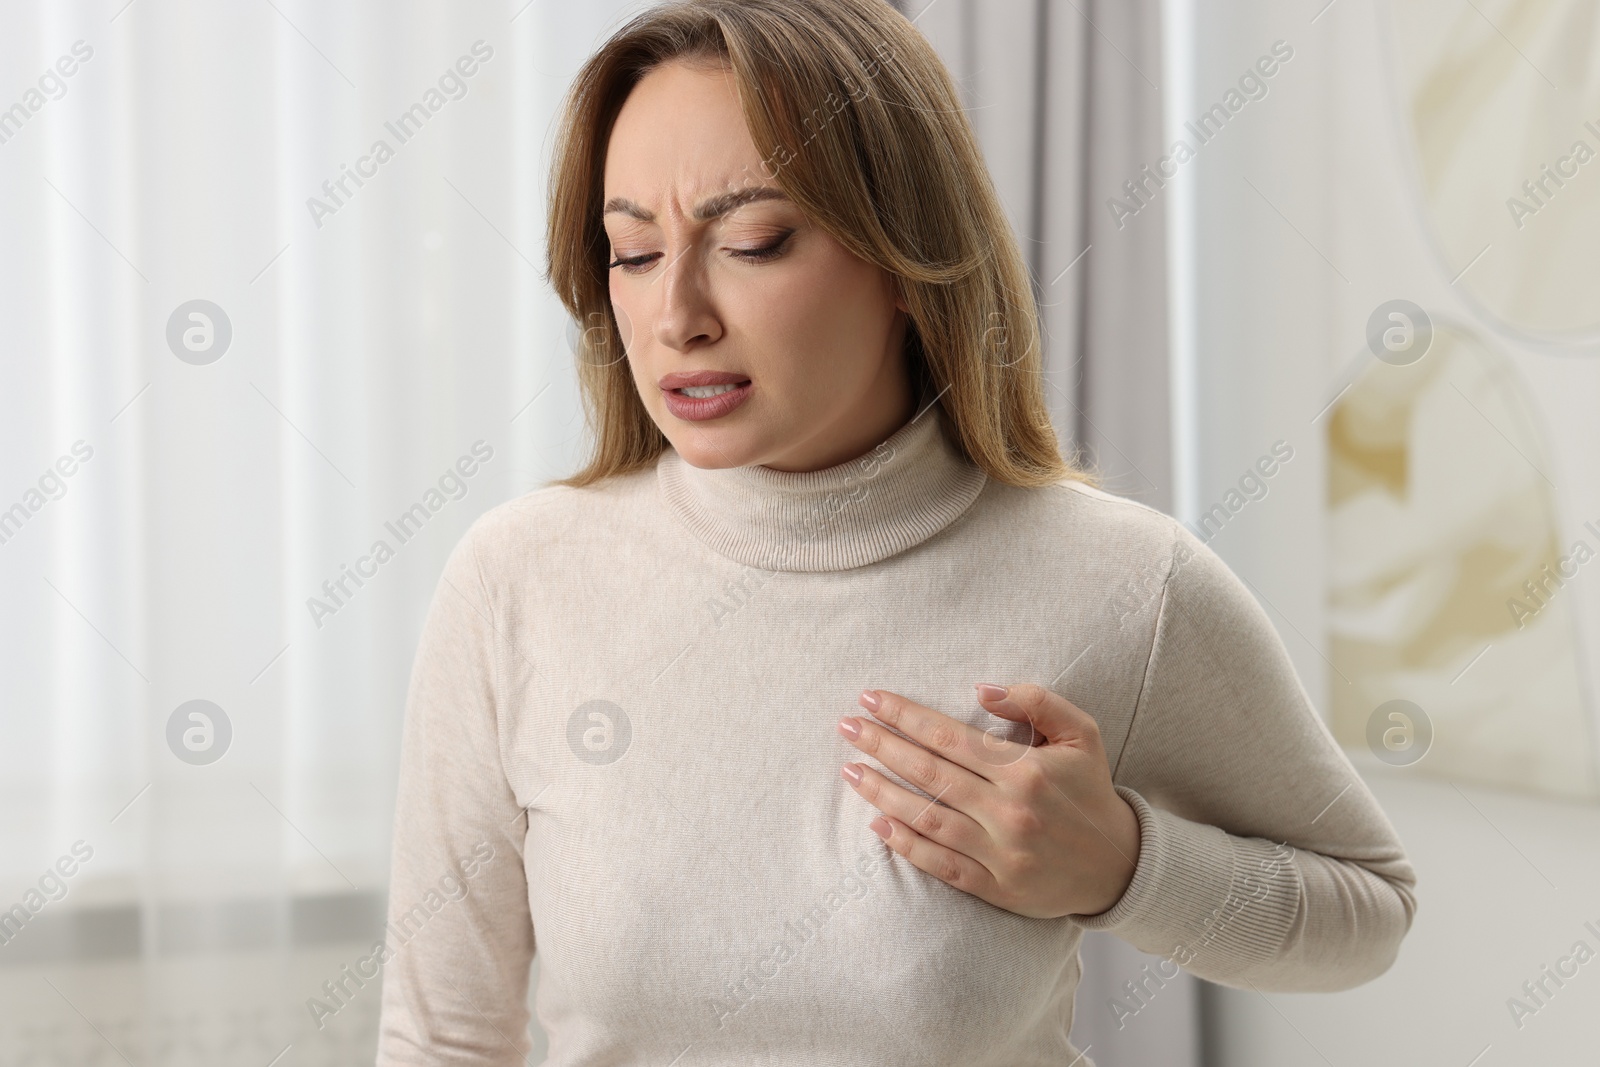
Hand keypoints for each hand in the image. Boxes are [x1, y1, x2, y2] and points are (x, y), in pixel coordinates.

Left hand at [836, 684, 1140, 919]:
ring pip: (928, 818)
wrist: (1118, 863)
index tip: (871, 699)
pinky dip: (906, 845)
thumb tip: (981, 690)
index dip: (905, 716)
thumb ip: (1036, 702)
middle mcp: (1009, 811)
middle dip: (882, 745)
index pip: (949, 737)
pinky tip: (877, 824)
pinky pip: (941, 865)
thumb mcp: (1080, 733)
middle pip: (929, 774)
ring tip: (850, 771)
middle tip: (846, 726)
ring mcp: (1001, 853)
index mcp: (1026, 770)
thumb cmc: (1090, 790)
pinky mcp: (997, 888)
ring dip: (883, 793)